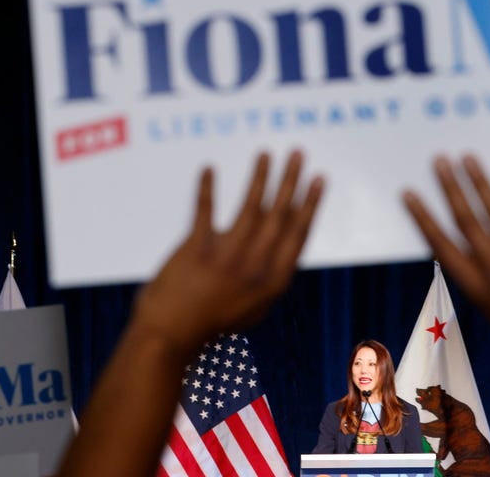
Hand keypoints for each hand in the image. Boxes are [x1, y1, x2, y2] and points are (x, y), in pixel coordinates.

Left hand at [130, 150, 323, 355]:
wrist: (171, 337)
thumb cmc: (212, 322)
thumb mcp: (254, 307)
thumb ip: (271, 276)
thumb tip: (285, 247)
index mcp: (273, 281)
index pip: (297, 234)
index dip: (310, 204)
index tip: (318, 179)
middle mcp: (255, 266)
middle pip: (279, 215)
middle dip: (291, 180)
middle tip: (298, 153)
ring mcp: (226, 257)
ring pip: (249, 208)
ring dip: (260, 177)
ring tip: (266, 154)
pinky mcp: (196, 250)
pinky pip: (203, 211)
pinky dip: (205, 189)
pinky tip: (208, 168)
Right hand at [402, 154, 489, 369]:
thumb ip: (478, 278)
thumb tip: (462, 243)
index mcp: (477, 288)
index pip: (441, 246)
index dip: (423, 217)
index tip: (409, 193)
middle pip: (466, 220)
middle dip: (450, 187)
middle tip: (440, 160)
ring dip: (480, 180)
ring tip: (468, 157)